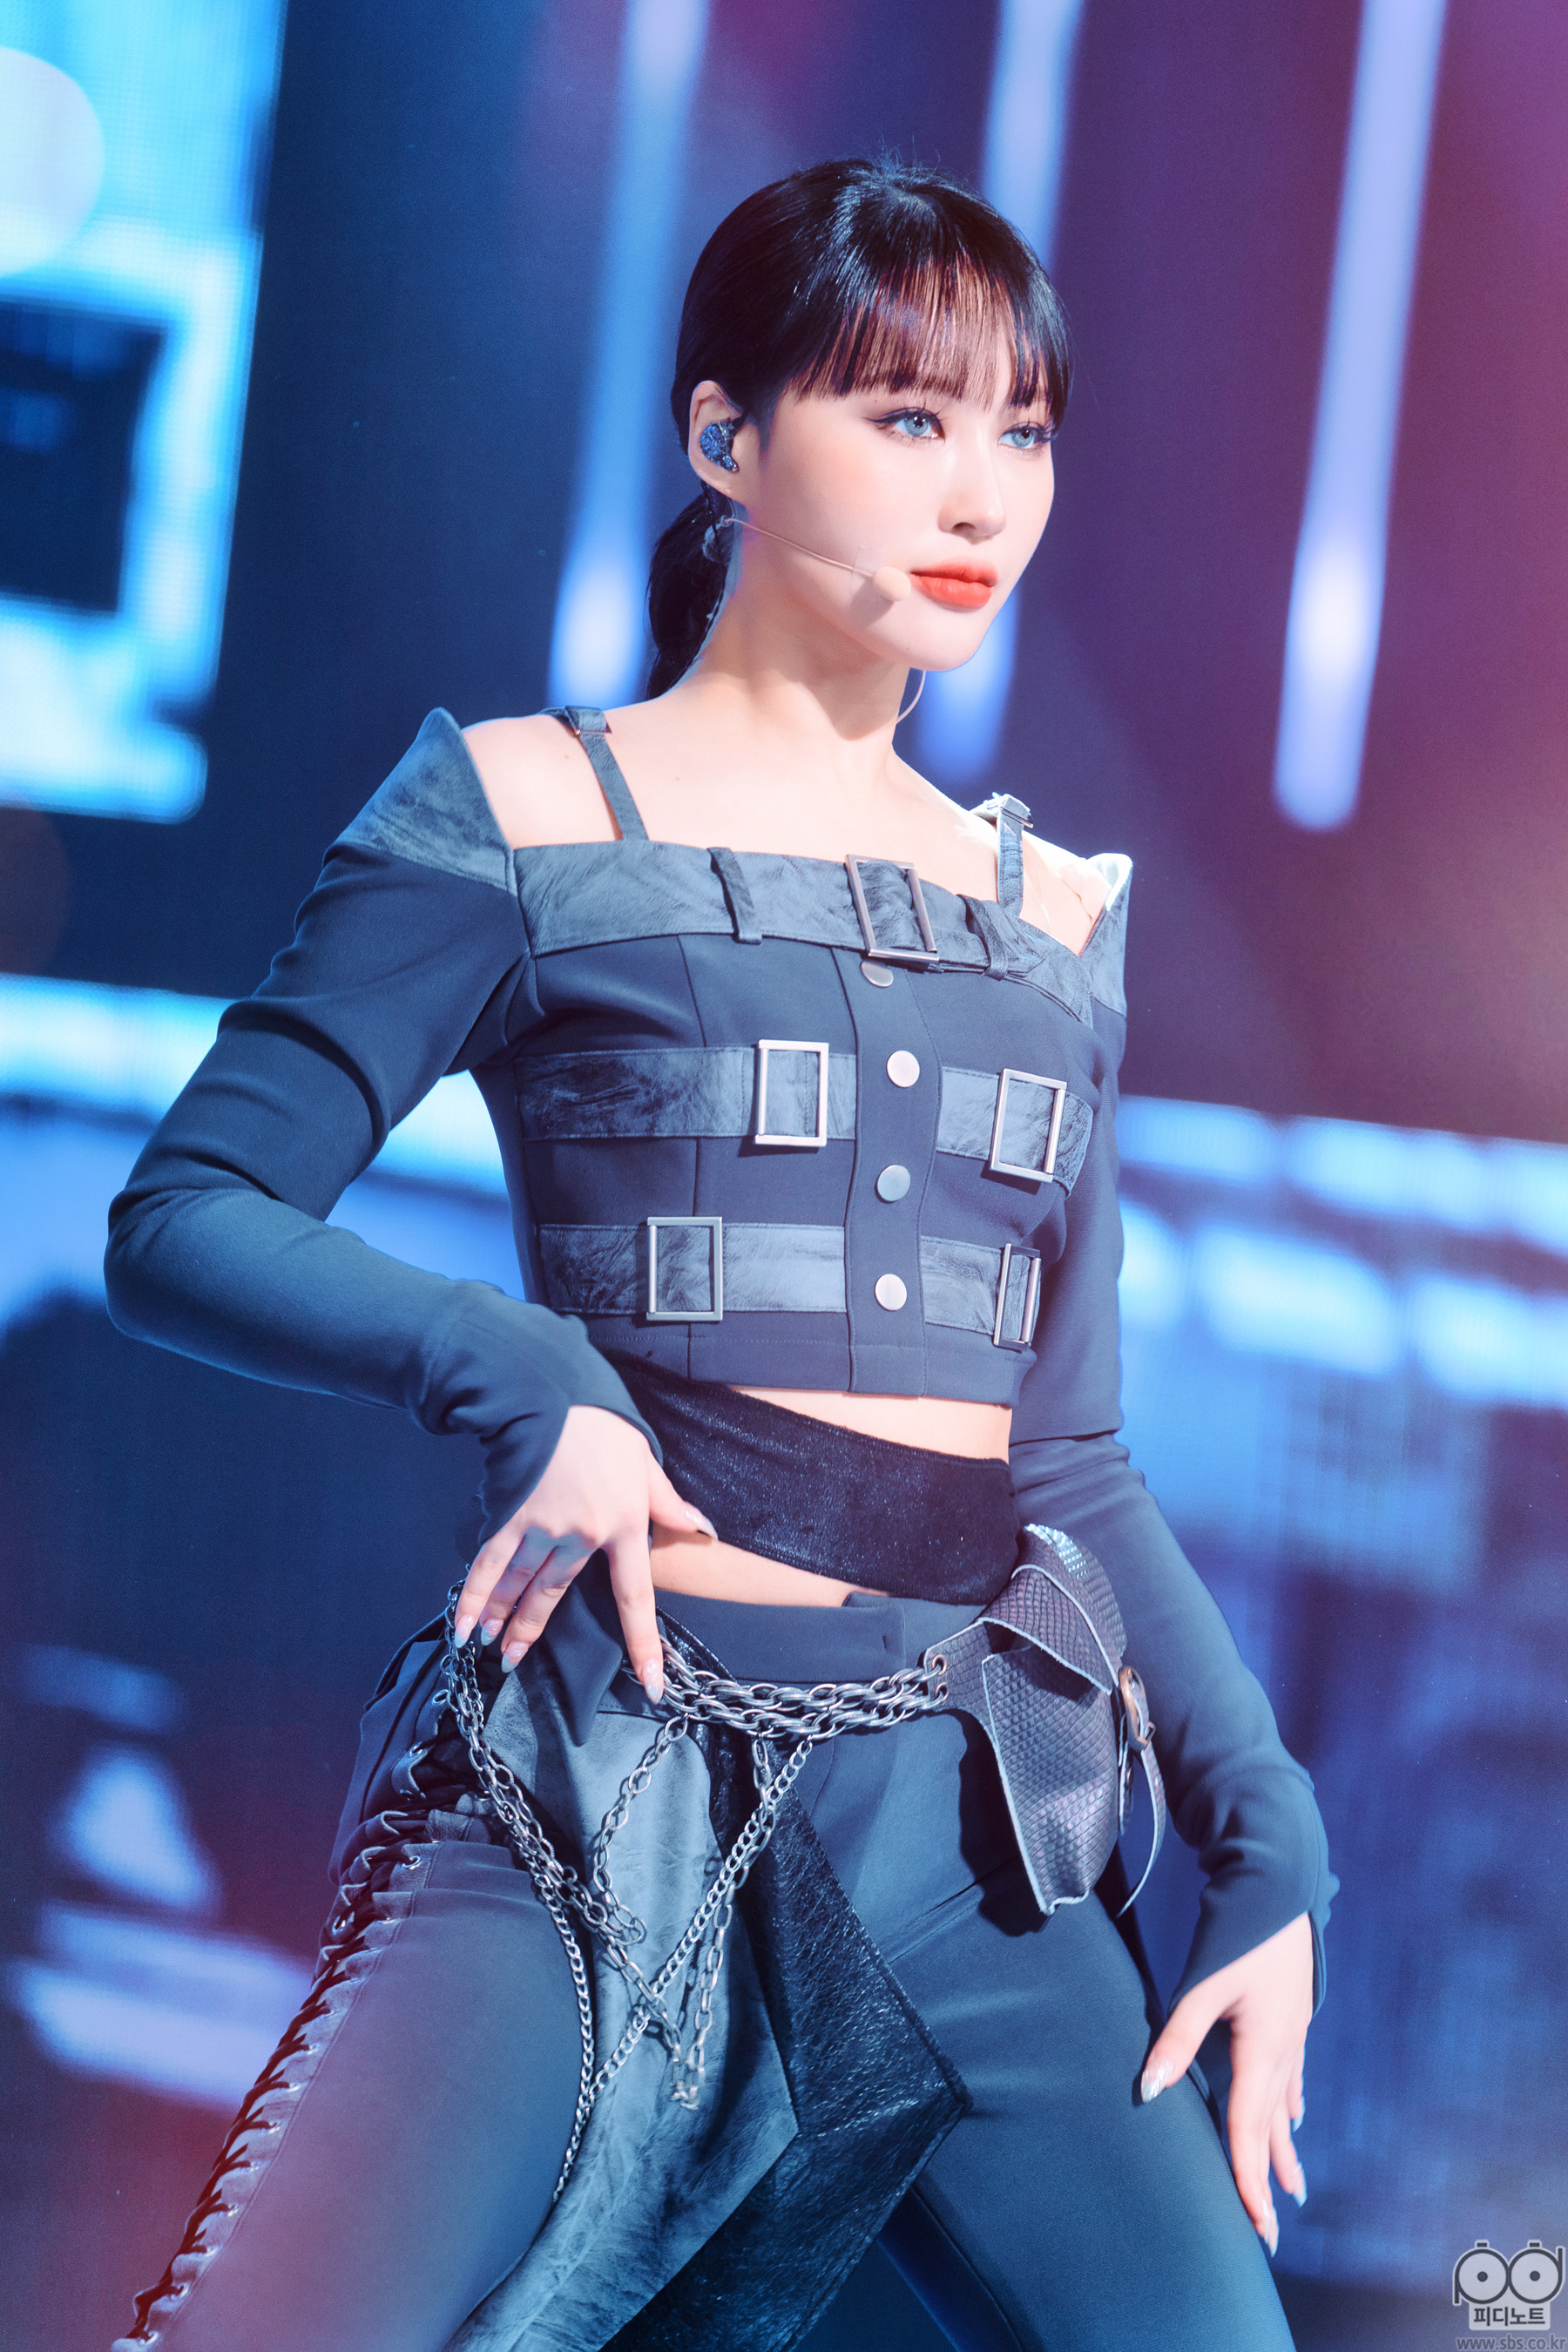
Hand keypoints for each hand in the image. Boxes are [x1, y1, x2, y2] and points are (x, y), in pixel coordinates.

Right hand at [452, 1406, 714, 1702]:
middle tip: (515, 1661)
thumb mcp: (646, 1462)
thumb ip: (669, 1503)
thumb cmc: (603, 1427)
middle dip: (533, 1632)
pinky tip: (464, 1626)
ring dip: (503, 1620)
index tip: (651, 1685)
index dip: (644, 1644)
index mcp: (624, 1527)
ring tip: (492, 1648)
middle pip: (557, 1596)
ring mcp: (543, 1529)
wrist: (552, 1394)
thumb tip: (703, 1530)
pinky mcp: (510, 1516)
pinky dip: (475, 1597)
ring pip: (522, 1586)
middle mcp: (584, 1537)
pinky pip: (490, 1565)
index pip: (637, 1598)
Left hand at [1139, 1911, 1312, 2255]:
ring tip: (1290, 2185)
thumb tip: (1149, 2088)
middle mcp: (1283, 2050)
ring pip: (1284, 2103)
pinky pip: (1290, 2075)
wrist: (1279, 1884)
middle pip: (1272, 2128)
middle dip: (1269, 2178)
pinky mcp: (1291, 2016)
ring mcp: (1292, 2034)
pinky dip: (1287, 2103)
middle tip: (1270, 2228)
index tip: (1256, 2227)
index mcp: (1263, 2049)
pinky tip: (1292, 2115)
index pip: (1250, 2130)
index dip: (1248, 2180)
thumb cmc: (1240, 1931)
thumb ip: (1177, 2037)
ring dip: (1282, 2146)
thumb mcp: (1204, 1984)